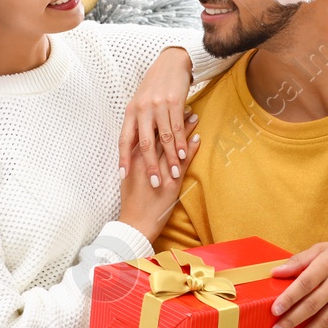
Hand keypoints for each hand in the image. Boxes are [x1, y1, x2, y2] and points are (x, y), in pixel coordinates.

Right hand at [118, 113, 199, 241]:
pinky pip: (183, 161)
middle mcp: (146, 161)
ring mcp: (159, 170)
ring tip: (194, 116)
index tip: (167, 105)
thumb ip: (132, 159)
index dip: (159, 118)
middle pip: (161, 133)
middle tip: (184, 104)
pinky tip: (198, 138)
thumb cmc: (131, 201)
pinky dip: (191, 148)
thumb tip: (138, 146)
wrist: (135, 224)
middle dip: (173, 117)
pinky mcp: (171, 182)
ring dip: (184, 129)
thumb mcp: (128, 176)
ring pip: (173, 144)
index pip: (148, 132)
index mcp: (134, 158)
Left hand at [119, 47, 196, 188]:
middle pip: (144, 143)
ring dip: (169, 159)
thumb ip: (138, 124)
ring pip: (163, 139)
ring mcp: (158, 106)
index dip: (123, 159)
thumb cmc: (155, 86)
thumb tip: (134, 147)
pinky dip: (179, 144)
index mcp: (131, 111)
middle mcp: (142, 109)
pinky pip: (176, 128)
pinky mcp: (174, 103)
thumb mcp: (141, 103)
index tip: (124, 177)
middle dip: (149, 166)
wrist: (171, 63)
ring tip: (172, 174)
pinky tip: (182, 156)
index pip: (125, 139)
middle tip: (154, 183)